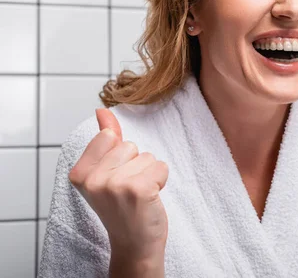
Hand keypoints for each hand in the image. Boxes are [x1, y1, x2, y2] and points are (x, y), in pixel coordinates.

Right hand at [68, 109, 168, 275]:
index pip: (109, 137)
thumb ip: (105, 140)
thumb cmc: (122, 207)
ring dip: (149, 173)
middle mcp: (92, 179)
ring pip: (147, 156)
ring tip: (138, 196)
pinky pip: (161, 166)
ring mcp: (114, 185)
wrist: (134, 244)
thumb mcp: (107, 172)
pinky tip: (150, 199)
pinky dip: (161, 180)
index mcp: (79, 173)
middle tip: (128, 191)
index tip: (115, 180)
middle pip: (130, 145)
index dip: (120, 156)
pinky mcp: (138, 190)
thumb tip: (102, 111)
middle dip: (135, 165)